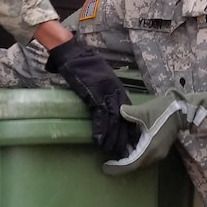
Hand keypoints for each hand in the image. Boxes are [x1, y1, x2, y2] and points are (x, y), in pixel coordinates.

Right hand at [46, 36, 136, 155]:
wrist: (74, 54)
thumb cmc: (85, 66)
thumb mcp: (100, 80)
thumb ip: (104, 92)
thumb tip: (104, 107)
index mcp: (117, 88)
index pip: (129, 112)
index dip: (130, 127)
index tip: (131, 142)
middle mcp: (115, 91)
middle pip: (125, 118)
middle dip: (124, 137)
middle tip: (124, 152)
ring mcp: (106, 92)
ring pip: (114, 119)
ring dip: (112, 136)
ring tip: (111, 150)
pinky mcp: (94, 93)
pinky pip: (100, 115)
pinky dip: (100, 129)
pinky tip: (99, 139)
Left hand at [102, 90, 206, 175]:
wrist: (183, 109)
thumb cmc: (164, 111)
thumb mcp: (145, 110)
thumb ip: (130, 113)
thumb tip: (120, 112)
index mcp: (151, 147)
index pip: (132, 163)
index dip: (118, 167)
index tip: (105, 167)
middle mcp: (155, 154)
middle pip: (136, 164)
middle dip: (122, 164)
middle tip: (108, 162)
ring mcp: (160, 152)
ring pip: (141, 160)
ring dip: (129, 159)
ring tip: (116, 153)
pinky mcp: (161, 148)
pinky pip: (146, 155)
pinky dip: (136, 154)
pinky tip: (129, 146)